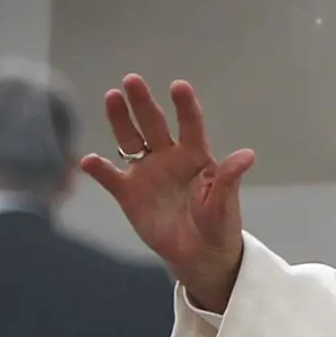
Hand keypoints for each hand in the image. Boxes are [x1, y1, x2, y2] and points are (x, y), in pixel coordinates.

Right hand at [78, 75, 255, 312]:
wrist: (199, 256)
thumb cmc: (218, 225)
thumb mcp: (224, 204)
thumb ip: (228, 179)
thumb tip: (247, 155)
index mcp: (195, 156)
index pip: (190, 125)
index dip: (184, 106)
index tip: (179, 87)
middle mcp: (168, 157)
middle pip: (153, 123)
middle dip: (143, 102)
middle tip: (132, 80)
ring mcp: (146, 172)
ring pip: (129, 140)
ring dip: (119, 120)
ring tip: (112, 98)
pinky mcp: (129, 193)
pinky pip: (111, 177)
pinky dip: (99, 169)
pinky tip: (88, 161)